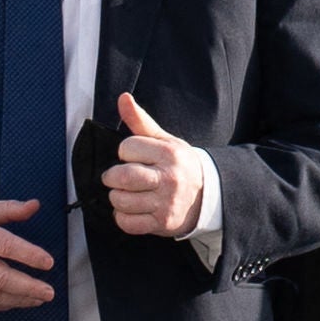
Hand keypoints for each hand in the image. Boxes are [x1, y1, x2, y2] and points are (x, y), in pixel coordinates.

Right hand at [0, 197, 56, 309]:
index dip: (28, 254)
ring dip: (18, 299)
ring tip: (37, 298)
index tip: (47, 261)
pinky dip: (0, 305)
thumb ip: (7, 209)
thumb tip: (33, 206)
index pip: (4, 245)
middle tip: (48, 291)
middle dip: (28, 287)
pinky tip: (14, 301)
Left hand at [102, 93, 205, 238]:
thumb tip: (123, 97)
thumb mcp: (164, 140)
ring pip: (121, 201)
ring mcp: (166, 203)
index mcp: (169, 153)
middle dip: (112, 177)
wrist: (207, 195)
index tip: (131, 156)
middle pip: (123, 177)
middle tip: (115, 177)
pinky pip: (128, 223)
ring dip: (115, 197)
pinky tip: (130, 209)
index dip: (124, 152)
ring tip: (124, 193)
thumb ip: (141, 121)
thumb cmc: (179, 164)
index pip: (127, 148)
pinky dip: (122, 217)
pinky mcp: (162, 223)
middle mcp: (169, 178)